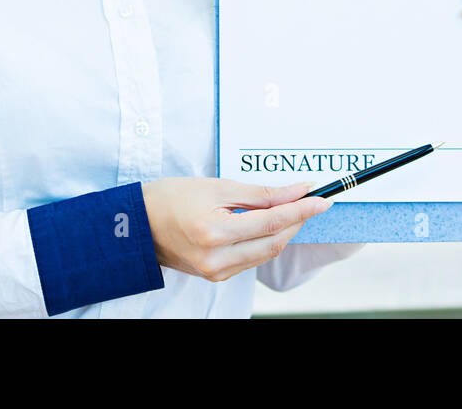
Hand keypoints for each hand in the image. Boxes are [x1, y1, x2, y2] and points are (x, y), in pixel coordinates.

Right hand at [140, 177, 331, 281]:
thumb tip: (295, 192)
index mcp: (216, 232)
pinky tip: (269, 224)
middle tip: (312, 200)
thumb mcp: (217, 186)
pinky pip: (251, 259)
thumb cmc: (172, 198)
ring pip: (265, 252)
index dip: (302, 209)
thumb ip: (260, 193)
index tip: (322, 198)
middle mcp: (217, 258)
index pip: (273, 221)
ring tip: (294, 209)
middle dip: (298, 220)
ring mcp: (216, 271)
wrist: (138, 224)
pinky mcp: (215, 275)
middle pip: (274, 241)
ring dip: (284, 231)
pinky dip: (265, 241)